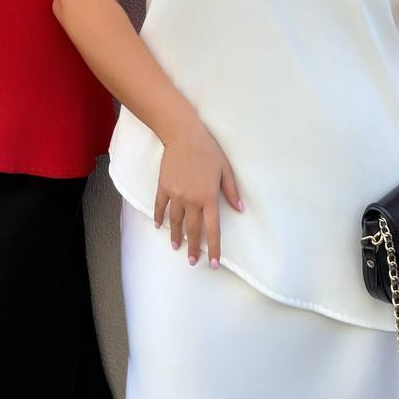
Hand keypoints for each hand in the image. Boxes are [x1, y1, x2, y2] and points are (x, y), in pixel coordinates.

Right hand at [154, 122, 243, 268]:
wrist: (183, 135)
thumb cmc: (208, 150)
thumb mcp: (225, 169)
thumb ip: (231, 191)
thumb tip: (239, 209)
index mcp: (208, 197)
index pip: (212, 229)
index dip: (213, 248)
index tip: (213, 263)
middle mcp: (191, 200)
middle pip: (192, 230)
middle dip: (193, 248)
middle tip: (192, 261)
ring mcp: (175, 194)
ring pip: (175, 221)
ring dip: (176, 236)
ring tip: (176, 247)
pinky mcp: (164, 187)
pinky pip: (160, 206)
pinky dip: (159, 217)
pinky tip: (158, 226)